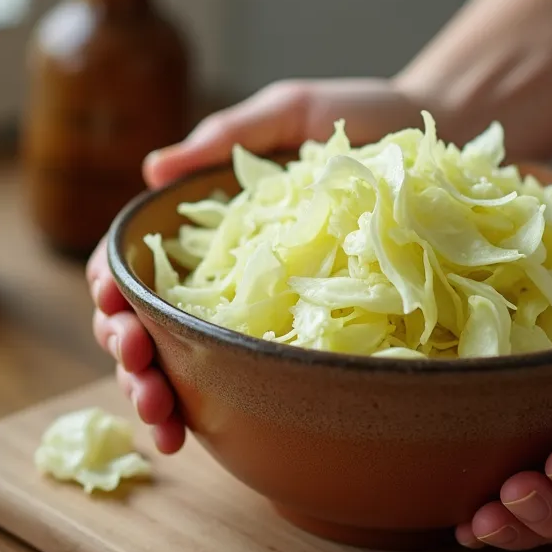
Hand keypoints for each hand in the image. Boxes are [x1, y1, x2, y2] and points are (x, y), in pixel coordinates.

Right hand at [87, 78, 434, 452]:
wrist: (441, 147)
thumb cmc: (361, 120)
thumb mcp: (290, 113)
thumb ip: (227, 137)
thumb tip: (151, 169)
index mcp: (202, 224)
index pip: (130, 264)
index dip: (111, 290)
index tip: (115, 308)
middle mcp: (216, 273)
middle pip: (142, 322)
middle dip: (129, 357)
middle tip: (143, 379)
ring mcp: (251, 309)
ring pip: (178, 362)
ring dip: (157, 396)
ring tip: (164, 428)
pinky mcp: (295, 334)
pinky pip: (239, 379)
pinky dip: (206, 413)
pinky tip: (193, 438)